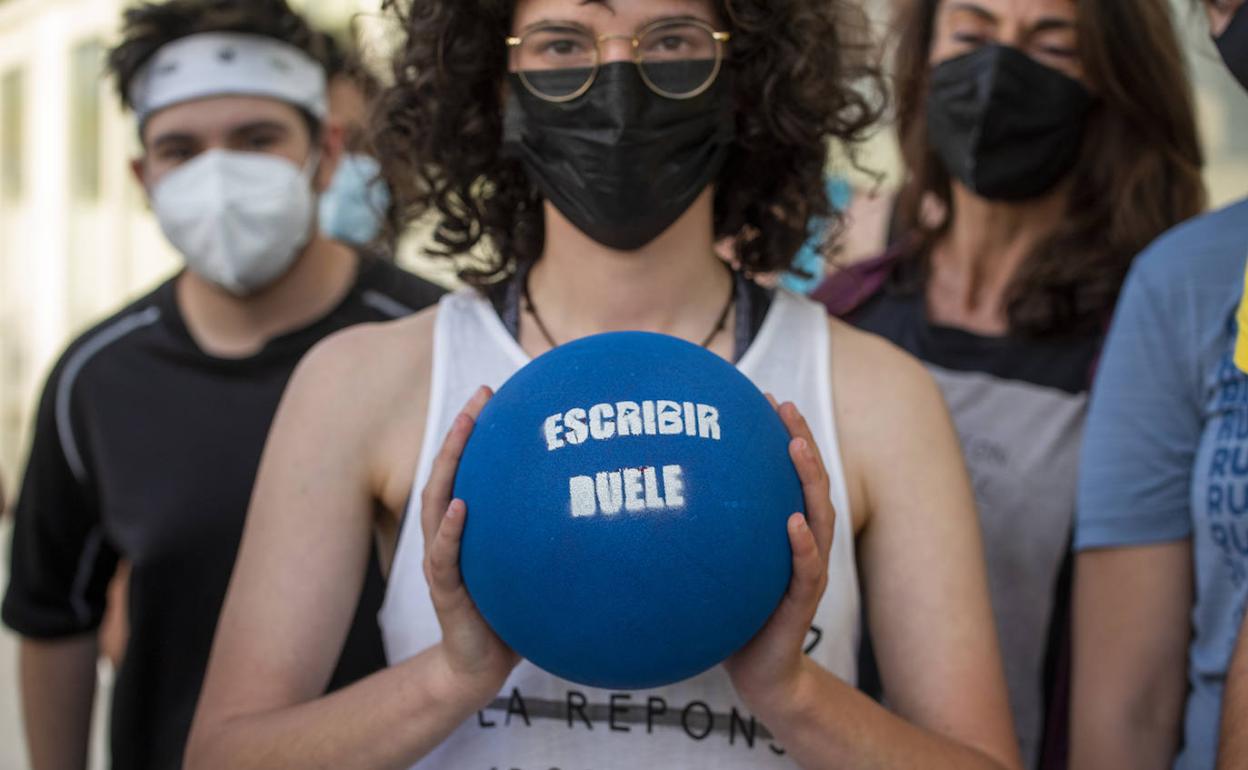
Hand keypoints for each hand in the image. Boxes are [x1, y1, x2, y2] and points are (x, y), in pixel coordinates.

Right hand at [421, 386, 519, 706]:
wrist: (478, 668)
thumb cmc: (509, 614)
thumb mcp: (529, 568)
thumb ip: (547, 538)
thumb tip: (602, 503)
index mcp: (466, 528)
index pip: (467, 470)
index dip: (476, 432)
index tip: (494, 394)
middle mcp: (447, 537)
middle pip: (447, 473)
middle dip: (461, 432)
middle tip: (480, 397)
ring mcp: (441, 561)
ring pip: (437, 503)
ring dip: (449, 464)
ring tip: (463, 429)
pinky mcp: (445, 590)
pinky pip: (446, 556)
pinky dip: (451, 530)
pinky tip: (462, 506)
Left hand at [724, 400, 835, 715]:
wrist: (762, 675)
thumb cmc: (736, 616)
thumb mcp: (719, 568)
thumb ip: (707, 533)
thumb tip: (655, 493)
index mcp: (786, 531)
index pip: (789, 475)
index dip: (783, 435)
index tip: (766, 398)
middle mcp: (804, 543)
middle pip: (810, 483)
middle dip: (801, 441)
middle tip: (785, 408)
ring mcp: (808, 571)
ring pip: (818, 517)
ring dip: (808, 480)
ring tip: (795, 447)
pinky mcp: (802, 603)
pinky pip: (806, 570)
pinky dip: (803, 545)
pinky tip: (793, 523)